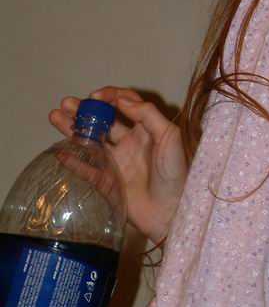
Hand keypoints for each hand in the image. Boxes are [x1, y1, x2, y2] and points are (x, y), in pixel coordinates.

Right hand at [49, 87, 187, 243]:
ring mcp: (117, 161)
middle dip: (85, 110)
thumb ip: (148, 114)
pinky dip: (73, 160)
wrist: (171, 211)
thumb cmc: (175, 172)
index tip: (96, 97)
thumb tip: (122, 100)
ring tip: (55, 116)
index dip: (111, 96)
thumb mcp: (170, 136)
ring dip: (73, 128)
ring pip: (91, 140)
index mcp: (146, 128)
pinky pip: (87, 168)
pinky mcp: (107, 181)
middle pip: (103, 121)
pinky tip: (60, 151)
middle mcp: (129, 142)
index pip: (126, 104)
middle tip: (67, 103)